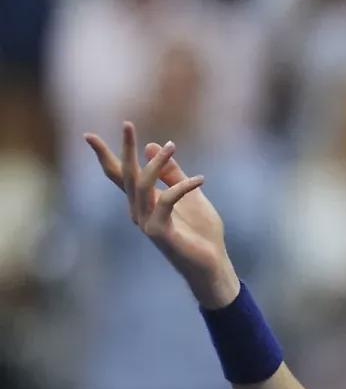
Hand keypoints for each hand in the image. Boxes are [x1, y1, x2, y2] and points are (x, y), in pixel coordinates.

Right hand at [84, 121, 240, 308]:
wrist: (213, 264)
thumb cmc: (201, 232)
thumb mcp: (191, 195)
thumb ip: (173, 174)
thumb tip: (152, 146)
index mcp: (144, 203)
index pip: (120, 176)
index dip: (105, 155)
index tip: (89, 135)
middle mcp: (139, 212)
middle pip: (125, 175)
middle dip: (125, 148)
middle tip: (127, 124)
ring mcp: (146, 223)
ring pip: (142, 184)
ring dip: (157, 163)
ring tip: (172, 145)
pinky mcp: (159, 232)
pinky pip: (165, 200)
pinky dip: (182, 186)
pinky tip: (200, 179)